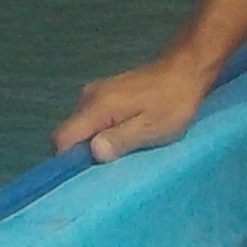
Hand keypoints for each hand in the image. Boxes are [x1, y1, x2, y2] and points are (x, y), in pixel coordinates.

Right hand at [56, 52, 213, 162]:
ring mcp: (94, 93)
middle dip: (80, 155)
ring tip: (117, 155)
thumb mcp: (152, 127)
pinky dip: (98, 134)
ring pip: (79, 128)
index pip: (62, 138)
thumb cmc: (173, 102)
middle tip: (107, 168)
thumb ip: (121, 139)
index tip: (86, 176)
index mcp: (96, 106)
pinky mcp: (103, 94)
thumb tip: (94, 152)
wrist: (184, 70)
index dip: (67, 161)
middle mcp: (87, 98)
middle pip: (68, 134)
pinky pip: (89, 120)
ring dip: (91, 144)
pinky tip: (120, 139)